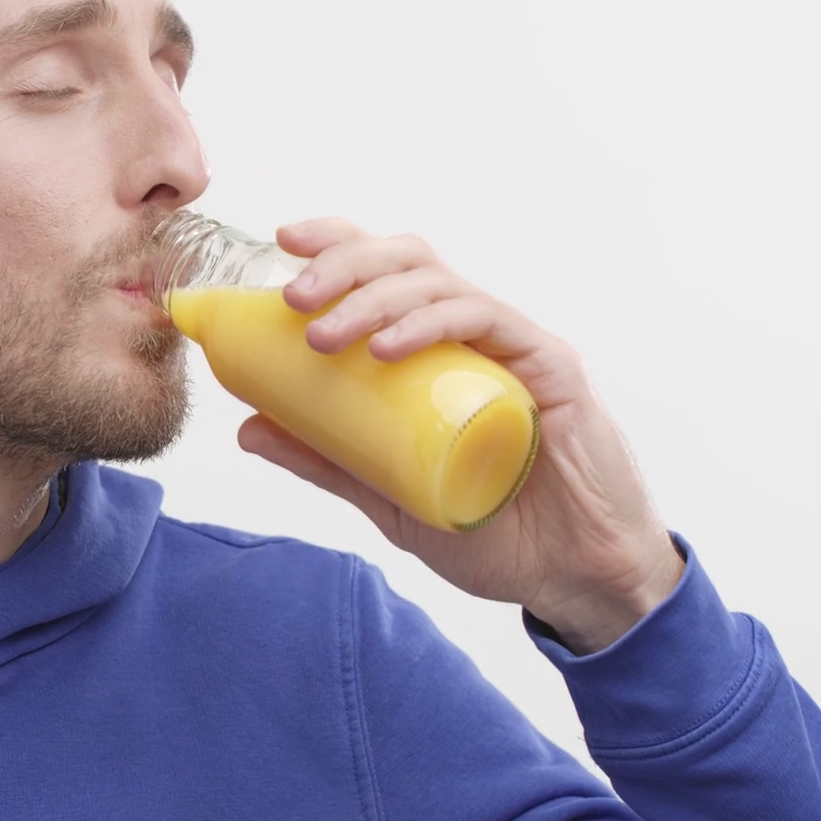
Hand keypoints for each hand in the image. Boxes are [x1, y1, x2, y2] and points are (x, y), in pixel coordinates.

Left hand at [235, 218, 683, 653]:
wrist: (572, 579)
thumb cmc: (492, 531)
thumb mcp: (386, 496)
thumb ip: (325, 459)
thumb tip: (247, 428)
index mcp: (437, 349)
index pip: (386, 270)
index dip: (337, 244)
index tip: (281, 241)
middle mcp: (474, 335)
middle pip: (407, 262)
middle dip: (344, 264)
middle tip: (292, 297)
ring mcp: (513, 347)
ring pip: (438, 285)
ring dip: (372, 299)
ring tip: (323, 333)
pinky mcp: (550, 368)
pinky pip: (486, 323)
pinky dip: (431, 325)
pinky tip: (388, 348)